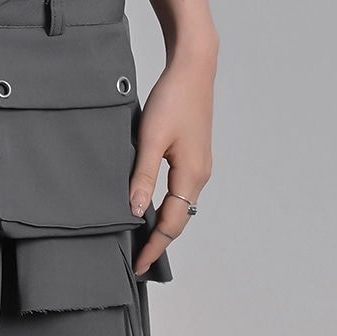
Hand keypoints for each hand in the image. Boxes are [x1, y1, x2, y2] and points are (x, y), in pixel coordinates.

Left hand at [130, 38, 216, 280]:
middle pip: (180, 220)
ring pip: (182, 206)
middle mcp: (200, 175)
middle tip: (137, 259)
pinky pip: (182, 191)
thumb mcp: (151, 138)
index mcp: (191, 175)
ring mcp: (200, 166)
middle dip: (160, 241)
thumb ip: (143, 176)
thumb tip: (136, 212)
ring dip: (164, 224)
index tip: (139, 267)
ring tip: (141, 239)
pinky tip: (151, 206)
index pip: (172, 224)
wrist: (194, 68)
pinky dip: (168, 206)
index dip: (155, 247)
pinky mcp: (195, 155)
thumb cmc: (172, 98)